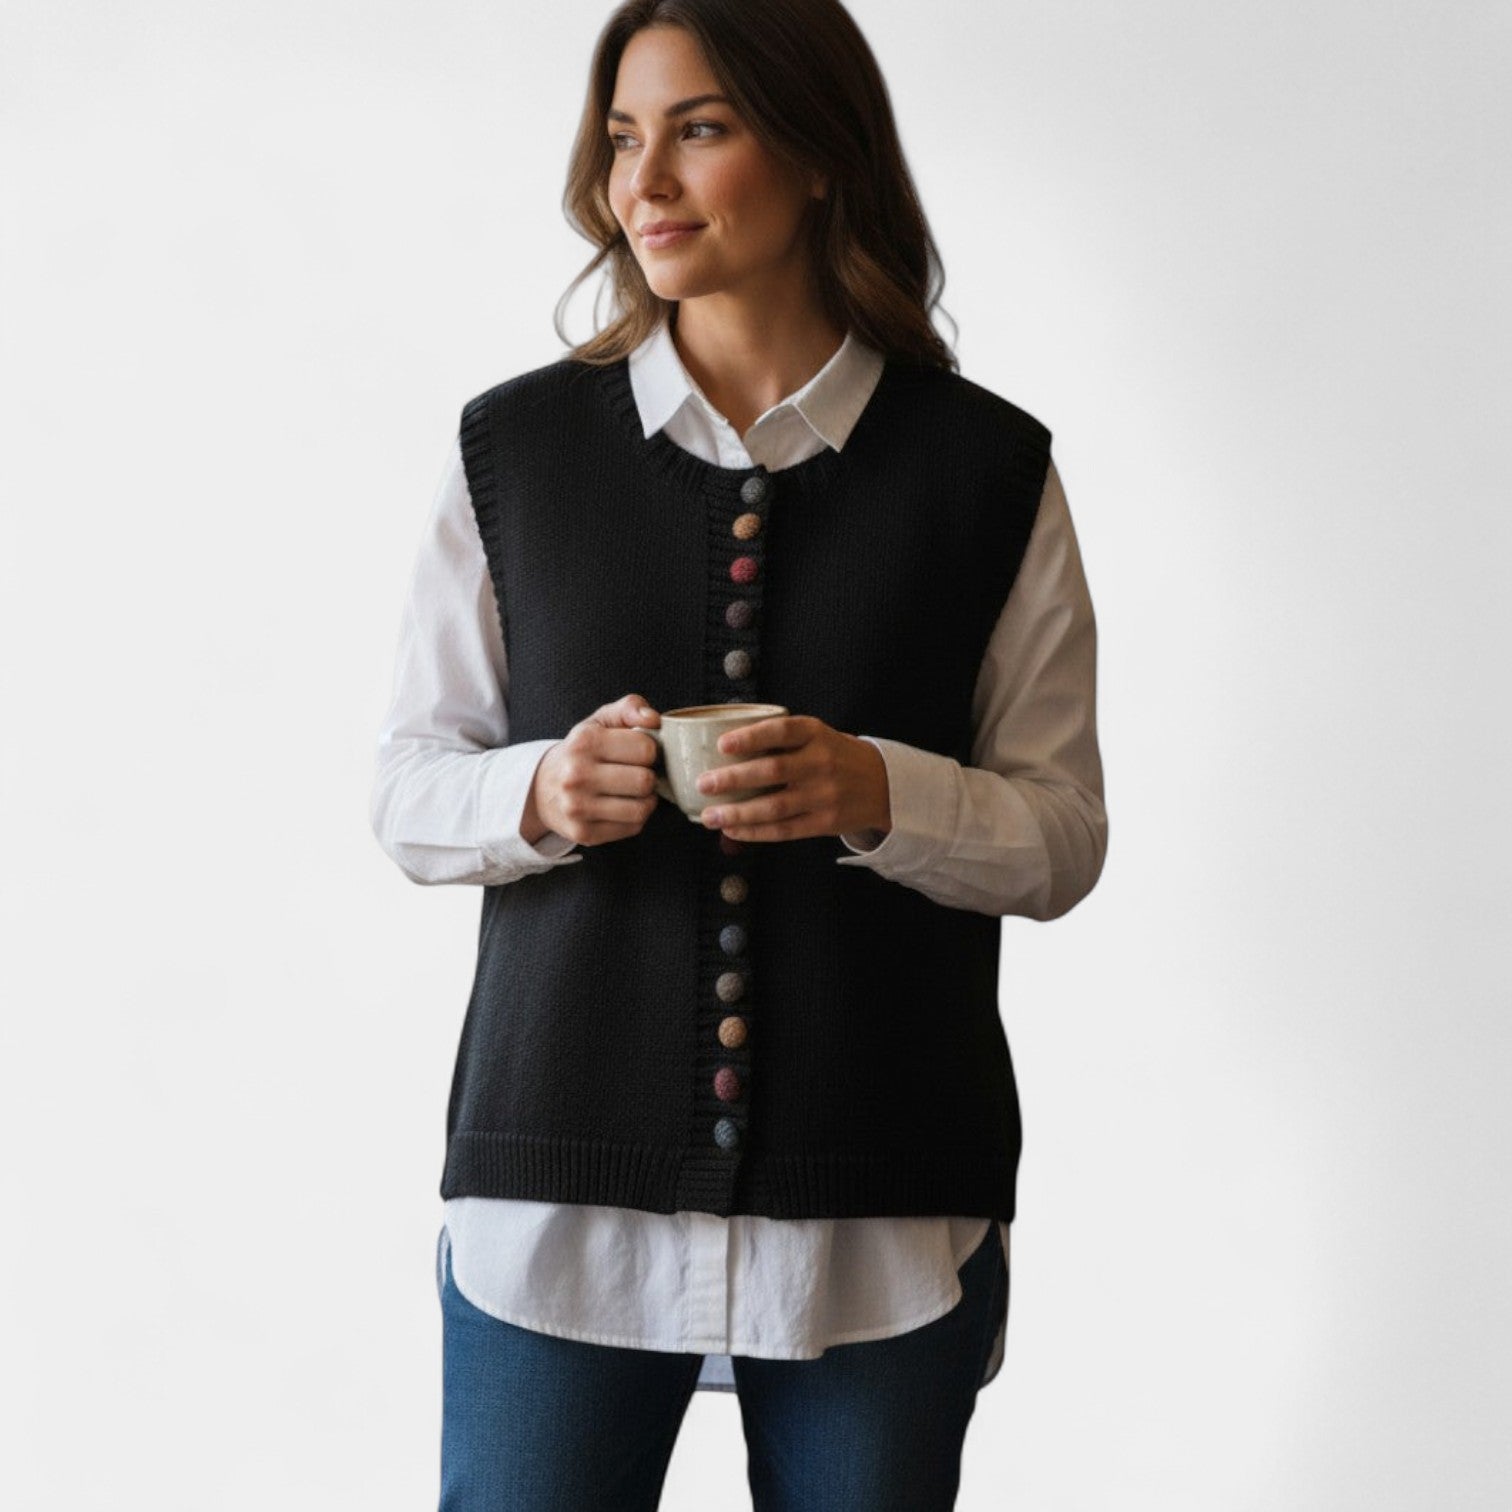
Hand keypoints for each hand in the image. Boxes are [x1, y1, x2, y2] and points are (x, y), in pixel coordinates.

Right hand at [523, 694, 661, 846]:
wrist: (541, 788)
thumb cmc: (581, 752)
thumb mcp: (599, 722)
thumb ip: (629, 708)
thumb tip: (654, 719)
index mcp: (584, 742)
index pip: (645, 749)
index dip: (650, 750)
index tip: (639, 752)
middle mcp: (576, 776)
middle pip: (645, 781)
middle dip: (649, 776)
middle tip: (637, 773)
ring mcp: (578, 808)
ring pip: (642, 809)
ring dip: (645, 800)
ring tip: (633, 791)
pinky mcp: (584, 833)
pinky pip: (633, 827)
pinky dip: (635, 817)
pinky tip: (622, 806)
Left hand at [694, 715, 891, 842]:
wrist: (884, 784)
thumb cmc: (836, 756)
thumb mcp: (817, 735)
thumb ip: (780, 739)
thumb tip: (722, 748)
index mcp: (816, 734)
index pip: (781, 731)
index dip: (750, 737)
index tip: (722, 744)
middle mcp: (821, 762)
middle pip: (772, 771)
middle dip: (734, 778)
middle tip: (703, 783)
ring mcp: (825, 795)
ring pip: (775, 807)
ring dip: (738, 813)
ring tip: (709, 816)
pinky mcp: (826, 823)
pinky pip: (785, 830)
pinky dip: (755, 832)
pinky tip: (733, 830)